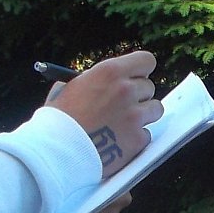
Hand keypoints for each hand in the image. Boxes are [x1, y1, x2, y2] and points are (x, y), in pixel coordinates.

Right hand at [48, 50, 160, 179]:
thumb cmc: (58, 121)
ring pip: (155, 109)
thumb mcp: (69, 89)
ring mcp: (135, 115)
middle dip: (138, 96)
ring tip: (124, 124)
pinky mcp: (138, 139)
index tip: (136, 78)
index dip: (141, 71)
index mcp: (109, 72)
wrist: (58, 151)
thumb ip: (91, 81)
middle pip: (149, 87)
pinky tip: (119, 141)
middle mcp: (126, 90)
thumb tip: (98, 81)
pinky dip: (136, 139)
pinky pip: (147, 134)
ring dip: (143, 116)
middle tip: (123, 106)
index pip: (146, 61)